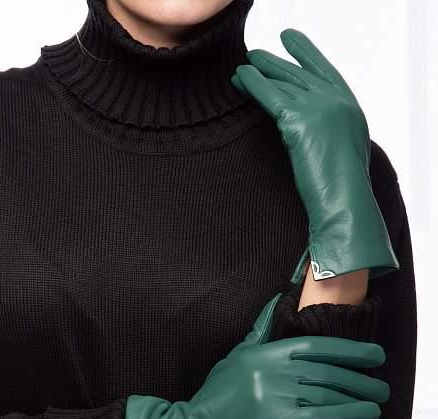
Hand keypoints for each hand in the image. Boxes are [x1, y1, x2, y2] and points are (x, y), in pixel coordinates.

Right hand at [123, 293, 388, 418]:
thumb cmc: (215, 397)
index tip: (373, 354)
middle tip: (383, 382)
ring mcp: (273, 394)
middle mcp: (271, 369)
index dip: (348, 349)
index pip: (314, 345)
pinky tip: (368, 415)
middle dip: (359, 376)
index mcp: (264, 352)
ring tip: (379, 398)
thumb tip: (276, 302)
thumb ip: (259, 332)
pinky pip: (320, 417)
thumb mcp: (235, 357)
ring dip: (359, 396)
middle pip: (326, 370)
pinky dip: (347, 415)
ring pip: (327, 392)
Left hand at [231, 29, 398, 283]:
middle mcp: (337, 102)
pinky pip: (269, 95)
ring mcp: (319, 108)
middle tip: (255, 54)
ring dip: (259, 72)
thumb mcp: (339, 153)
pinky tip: (240, 78)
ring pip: (282, 82)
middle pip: (299, 74)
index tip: (289, 40)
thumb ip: (325, 133)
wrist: (344, 205)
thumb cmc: (342, 192)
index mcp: (351, 109)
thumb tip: (301, 127)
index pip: (324, 72)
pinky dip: (252, 83)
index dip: (305, 54)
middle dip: (275, 63)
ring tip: (242, 67)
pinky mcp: (298, 120)